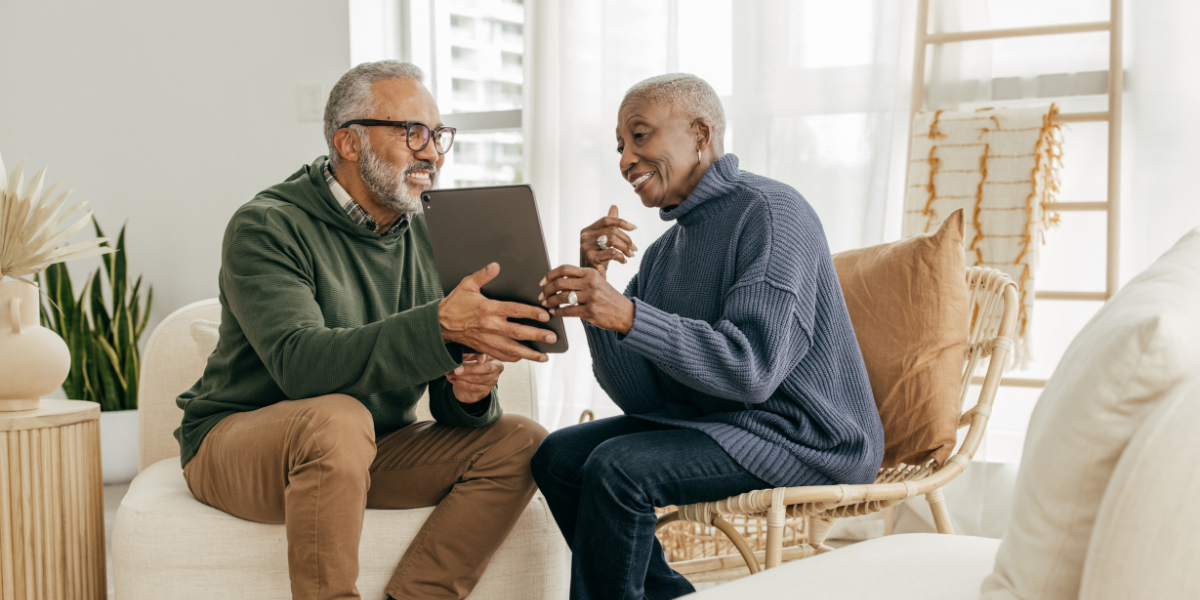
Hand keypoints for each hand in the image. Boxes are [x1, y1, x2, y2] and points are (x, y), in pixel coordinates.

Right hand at [439, 263, 555, 362]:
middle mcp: (490, 326)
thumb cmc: (454, 304)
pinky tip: (525, 357)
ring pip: (512, 349)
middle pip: (518, 333)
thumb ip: (483, 274)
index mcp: (488, 309)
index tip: (545, 316)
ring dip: (529, 354)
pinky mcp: (484, 348)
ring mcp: (487, 339)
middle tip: (552, 337)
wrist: (439, 325)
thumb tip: (496, 265)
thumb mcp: (467, 284)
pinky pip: (502, 356)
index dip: (532, 313)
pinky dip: (515, 358)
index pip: (515, 311)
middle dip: (537, 336)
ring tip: (544, 356)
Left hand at [446, 353, 503, 403]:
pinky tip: (451, 378)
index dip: (483, 356)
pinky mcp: (483, 393)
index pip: (491, 356)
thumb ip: (468, 353)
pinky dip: (459, 382)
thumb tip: (462, 353)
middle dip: (470, 368)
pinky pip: (471, 387)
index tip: (477, 359)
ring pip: (476, 379)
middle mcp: (495, 373)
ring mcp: (490, 384)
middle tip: (456, 368)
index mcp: (495, 361)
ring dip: (460, 376)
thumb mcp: (469, 357)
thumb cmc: (470, 367)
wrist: (467, 385)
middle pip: (486, 368)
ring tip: (449, 372)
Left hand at [539, 265, 634, 333]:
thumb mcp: (597, 282)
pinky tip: (554, 313)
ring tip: (546, 304)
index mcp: (591, 273)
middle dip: (547, 290)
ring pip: (562, 297)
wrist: (625, 313)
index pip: (565, 269)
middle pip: (560, 283)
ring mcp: (591, 297)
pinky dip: (558, 312)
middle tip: (542, 295)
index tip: (542, 281)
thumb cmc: (608, 298)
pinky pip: (568, 311)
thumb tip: (557, 281)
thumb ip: (581, 280)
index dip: (550, 274)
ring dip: (550, 302)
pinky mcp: (590, 311)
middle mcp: (590, 283)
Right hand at [579, 205, 637, 278]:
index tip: (634, 228)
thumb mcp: (604, 241)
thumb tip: (614, 206)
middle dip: (626, 239)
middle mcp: (584, 236)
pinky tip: (623, 261)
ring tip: (630, 255)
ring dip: (625, 248)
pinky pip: (611, 252)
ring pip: (612, 240)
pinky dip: (621, 257)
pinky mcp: (590, 258)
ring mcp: (585, 247)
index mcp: (587, 230)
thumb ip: (608, 225)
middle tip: (634, 249)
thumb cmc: (599, 259)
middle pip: (611, 230)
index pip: (606, 220)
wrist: (591, 279)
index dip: (622, 222)